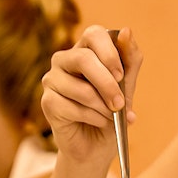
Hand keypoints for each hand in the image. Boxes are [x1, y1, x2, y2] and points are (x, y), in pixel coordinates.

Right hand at [40, 25, 142, 161]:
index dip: (109, 52)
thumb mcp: (128, 87)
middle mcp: (65, 60)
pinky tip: (97, 122)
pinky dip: (93, 118)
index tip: (121, 76)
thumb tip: (126, 31)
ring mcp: (52, 80)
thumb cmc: (112, 112)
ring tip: (111, 117)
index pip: (94, 34)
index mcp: (86, 49)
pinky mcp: (47, 102)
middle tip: (120, 104)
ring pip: (81, 88)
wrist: (97, 146)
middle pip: (83, 59)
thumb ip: (130, 60)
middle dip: (108, 85)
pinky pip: (73, 107)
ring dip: (103, 107)